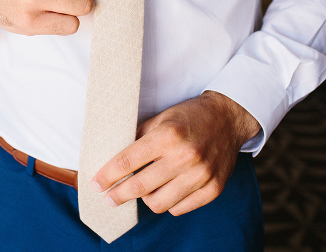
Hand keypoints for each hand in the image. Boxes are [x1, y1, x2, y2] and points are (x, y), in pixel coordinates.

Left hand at [90, 91, 260, 215]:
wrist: (229, 119)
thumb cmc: (189, 117)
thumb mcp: (160, 118)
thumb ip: (137, 138)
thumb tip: (110, 159)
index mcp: (168, 136)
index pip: (127, 162)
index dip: (107, 176)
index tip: (96, 184)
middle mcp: (185, 157)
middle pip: (140, 188)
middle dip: (118, 195)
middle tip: (109, 198)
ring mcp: (201, 176)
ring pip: (159, 203)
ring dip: (145, 199)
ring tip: (141, 191)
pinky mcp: (212, 189)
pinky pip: (179, 209)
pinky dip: (168, 203)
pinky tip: (164, 192)